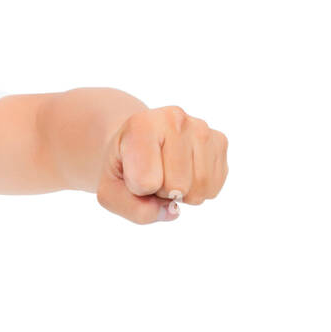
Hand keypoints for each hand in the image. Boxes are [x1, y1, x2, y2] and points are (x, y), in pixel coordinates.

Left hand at [97, 106, 227, 223]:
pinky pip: (214, 187)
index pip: (146, 182)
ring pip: (199, 189)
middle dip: (161, 191)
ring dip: (181, 193)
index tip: (131, 171)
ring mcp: (201, 128)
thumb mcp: (110, 191)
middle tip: (152, 173)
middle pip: (177, 186)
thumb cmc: (123, 166)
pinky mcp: (220, 141)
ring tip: (167, 172)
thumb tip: (172, 211)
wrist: (137, 141)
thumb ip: (133, 209)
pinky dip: (197, 190)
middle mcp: (175, 119)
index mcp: (142, 125)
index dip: (136, 188)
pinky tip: (184, 172)